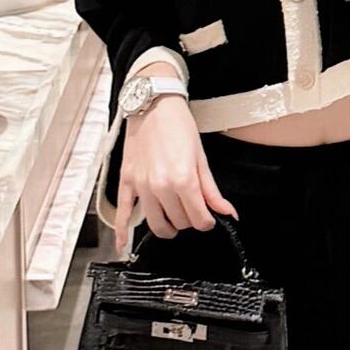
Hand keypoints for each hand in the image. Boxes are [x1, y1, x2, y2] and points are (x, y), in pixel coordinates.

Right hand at [115, 95, 235, 252]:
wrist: (154, 105)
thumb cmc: (178, 126)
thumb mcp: (201, 157)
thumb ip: (211, 190)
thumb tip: (227, 212)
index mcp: (183, 180)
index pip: (198, 219)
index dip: (207, 222)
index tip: (209, 218)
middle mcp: (161, 186)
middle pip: (179, 222)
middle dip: (189, 220)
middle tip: (193, 209)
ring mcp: (141, 186)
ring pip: (156, 223)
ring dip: (168, 226)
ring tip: (174, 219)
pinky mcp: (127, 183)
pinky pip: (122, 214)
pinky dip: (122, 232)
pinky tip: (123, 245)